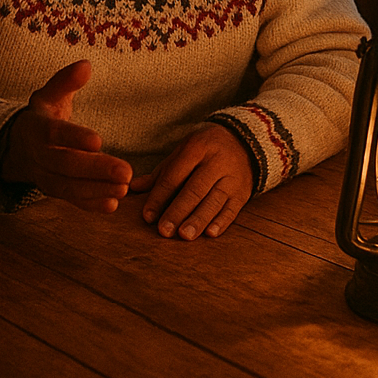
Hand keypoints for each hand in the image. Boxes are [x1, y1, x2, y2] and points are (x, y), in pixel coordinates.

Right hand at [1, 60, 132, 212]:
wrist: (15, 148)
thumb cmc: (41, 117)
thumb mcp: (48, 96)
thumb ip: (65, 82)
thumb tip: (86, 65)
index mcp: (37, 128)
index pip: (56, 134)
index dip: (75, 138)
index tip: (99, 140)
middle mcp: (39, 156)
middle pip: (65, 165)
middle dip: (95, 170)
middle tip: (126, 172)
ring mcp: (45, 177)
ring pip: (68, 188)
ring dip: (96, 190)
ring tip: (124, 189)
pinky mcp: (54, 191)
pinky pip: (71, 201)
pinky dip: (90, 205)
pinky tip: (113, 205)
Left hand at [130, 125, 252, 240]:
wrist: (244, 141)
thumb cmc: (205, 149)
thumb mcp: (183, 152)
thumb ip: (160, 172)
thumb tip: (133, 188)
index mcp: (197, 148)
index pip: (175, 175)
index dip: (160, 197)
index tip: (148, 216)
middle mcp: (216, 162)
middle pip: (195, 189)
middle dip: (178, 211)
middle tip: (164, 231)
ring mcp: (232, 178)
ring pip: (214, 201)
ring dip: (199, 219)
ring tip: (184, 235)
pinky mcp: (243, 192)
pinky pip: (232, 209)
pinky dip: (221, 222)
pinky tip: (210, 234)